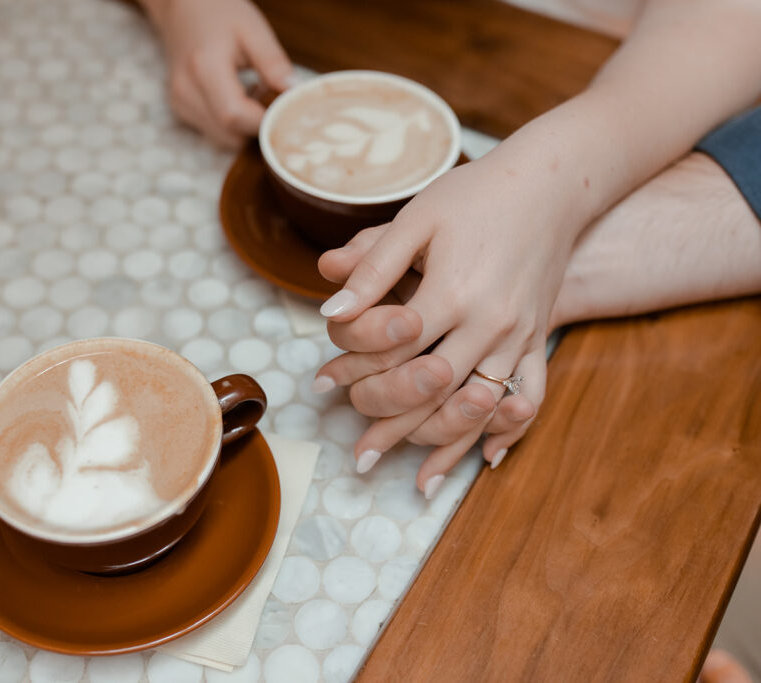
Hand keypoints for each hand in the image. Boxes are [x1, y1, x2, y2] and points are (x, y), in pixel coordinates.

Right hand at [144, 0, 292, 147]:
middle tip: (273, 104)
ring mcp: (180, 103)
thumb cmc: (219, 13)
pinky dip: (230, 125)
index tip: (285, 112)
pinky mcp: (180, 110)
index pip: (235, 115)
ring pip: (221, 140)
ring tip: (254, 96)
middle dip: (256, 128)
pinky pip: (213, 133)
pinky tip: (238, 98)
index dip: (263, 121)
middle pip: (228, 135)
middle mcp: (185, 91)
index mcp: (204, 68)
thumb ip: (273, 63)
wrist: (182, 8)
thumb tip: (295, 94)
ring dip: (244, 129)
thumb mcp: (253, 29)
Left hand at [314, 156, 578, 493]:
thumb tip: (331, 312)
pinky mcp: (541, 337)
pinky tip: (488, 459)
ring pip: (480, 405)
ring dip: (445, 445)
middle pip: (434, 390)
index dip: (355, 371)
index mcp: (452, 291)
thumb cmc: (475, 195)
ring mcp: (520, 334)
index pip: (394, 349)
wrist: (553, 183)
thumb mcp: (417, 219)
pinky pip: (529, 394)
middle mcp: (490, 322)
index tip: (324, 389)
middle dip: (394, 425)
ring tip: (416, 481)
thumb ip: (374, 266)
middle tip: (361, 454)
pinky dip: (508, 431)